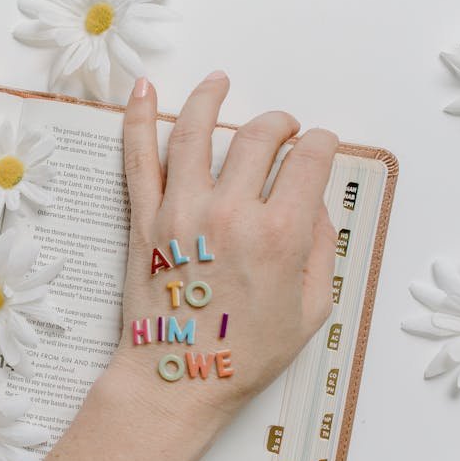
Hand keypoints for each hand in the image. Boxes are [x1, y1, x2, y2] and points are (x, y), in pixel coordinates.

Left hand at [94, 72, 337, 460]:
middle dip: (279, 123)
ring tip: (220, 81)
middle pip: (257, 137)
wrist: (177, 379)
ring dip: (210, 97)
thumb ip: (321, 247)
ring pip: (195, 131)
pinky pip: (137, 157)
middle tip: (283, 129)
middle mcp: (230, 213)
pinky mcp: (144, 218)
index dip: (321, 143)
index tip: (319, 146)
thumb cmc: (245, 354)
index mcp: (280, 235)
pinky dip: (138, 117)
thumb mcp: (312, 309)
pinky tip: (145, 88)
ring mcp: (181, 211)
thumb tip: (314, 200)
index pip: (309, 159)